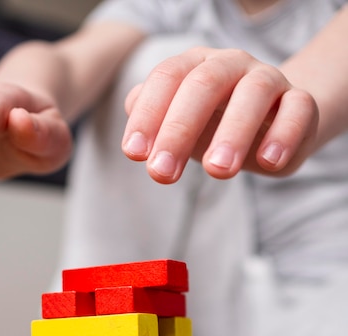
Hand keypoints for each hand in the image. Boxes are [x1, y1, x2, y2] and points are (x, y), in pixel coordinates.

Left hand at [122, 47, 318, 182]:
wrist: (272, 124)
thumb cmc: (215, 124)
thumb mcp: (180, 125)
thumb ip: (154, 123)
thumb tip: (133, 126)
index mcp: (195, 66)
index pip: (166, 79)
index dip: (148, 115)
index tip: (134, 154)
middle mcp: (230, 65)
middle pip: (203, 85)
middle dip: (178, 130)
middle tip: (162, 174)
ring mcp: (268, 79)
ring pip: (253, 94)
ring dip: (233, 133)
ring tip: (217, 171)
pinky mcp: (300, 102)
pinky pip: (298, 109)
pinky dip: (284, 135)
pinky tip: (268, 163)